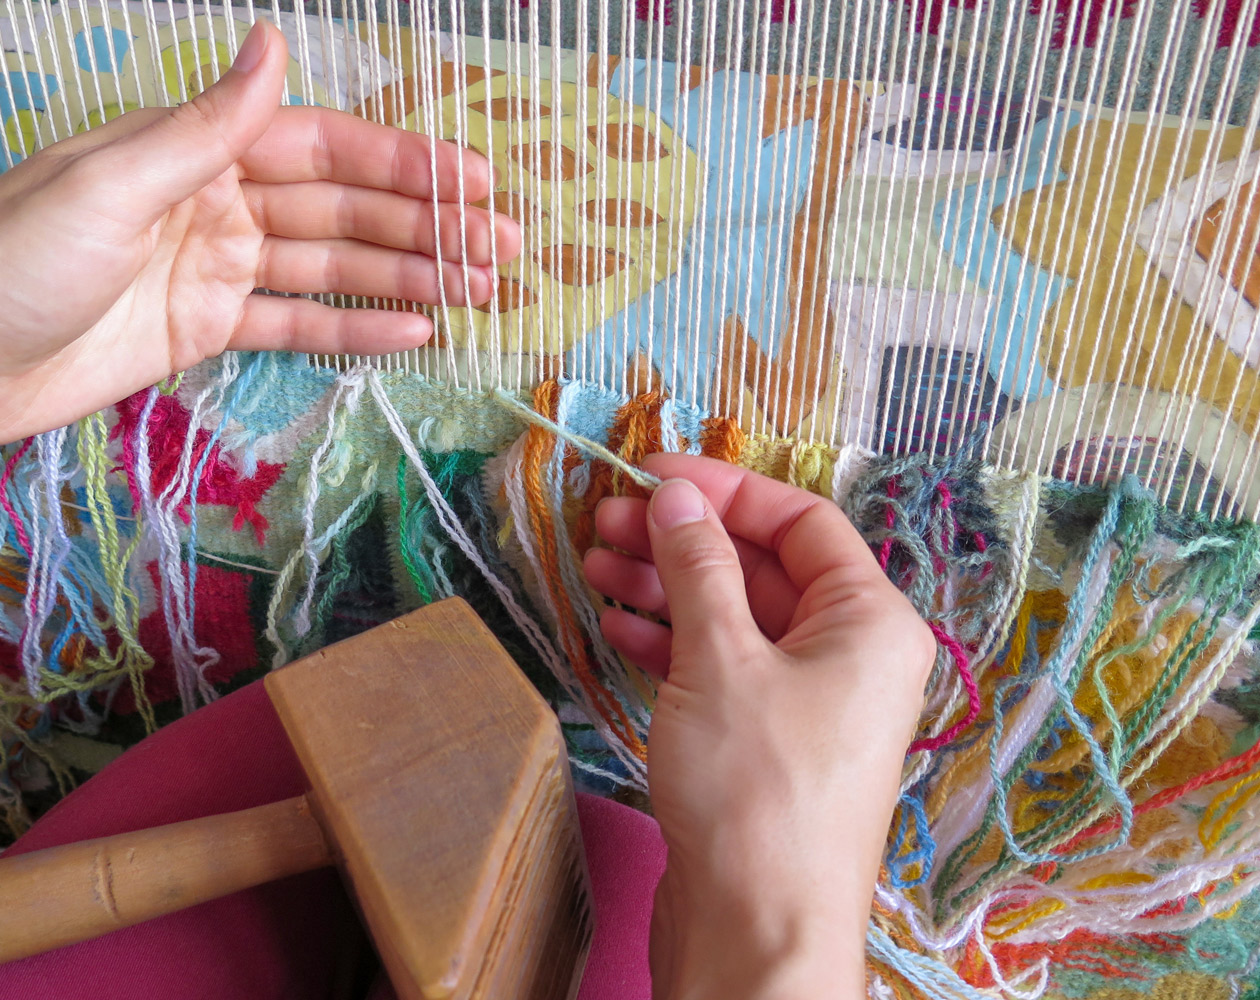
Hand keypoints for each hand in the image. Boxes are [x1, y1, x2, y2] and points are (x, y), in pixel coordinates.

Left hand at [0, 19, 515, 449]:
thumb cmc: (12, 257)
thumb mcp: (112, 183)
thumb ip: (206, 126)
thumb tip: (274, 39)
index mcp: (194, 151)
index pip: (320, 146)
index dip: (399, 160)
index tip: (472, 178)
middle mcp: (216, 201)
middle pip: (339, 207)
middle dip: (423, 223)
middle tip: (503, 243)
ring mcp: (214, 268)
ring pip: (328, 265)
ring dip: (405, 273)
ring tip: (480, 286)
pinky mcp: (203, 329)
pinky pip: (293, 325)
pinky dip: (351, 326)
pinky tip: (413, 328)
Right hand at [582, 454, 933, 999]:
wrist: (757, 931)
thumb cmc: (758, 795)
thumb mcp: (721, 659)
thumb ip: (698, 566)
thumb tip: (677, 496)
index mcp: (870, 621)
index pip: (800, 520)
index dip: (724, 489)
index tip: (655, 474)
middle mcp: (850, 655)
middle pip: (761, 567)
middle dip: (682, 540)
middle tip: (608, 521)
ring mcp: (809, 702)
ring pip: (733, 617)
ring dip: (666, 588)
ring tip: (596, 567)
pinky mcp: (767, 742)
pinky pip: (722, 668)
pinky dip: (672, 644)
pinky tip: (619, 628)